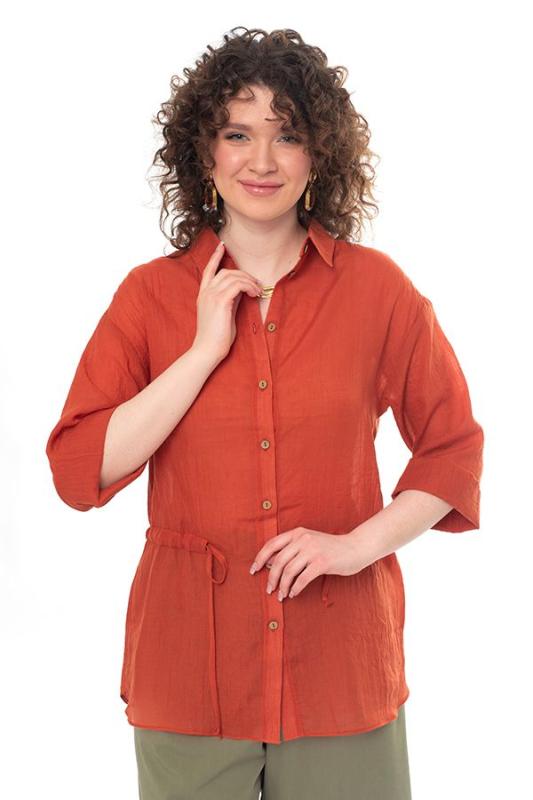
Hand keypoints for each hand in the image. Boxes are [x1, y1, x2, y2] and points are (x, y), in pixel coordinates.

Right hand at [192, 240, 262, 364]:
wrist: (207, 350)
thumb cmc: (216, 337)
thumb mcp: (224, 314)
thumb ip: (230, 300)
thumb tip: (242, 290)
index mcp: (203, 295)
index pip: (208, 270)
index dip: (216, 257)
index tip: (222, 246)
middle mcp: (206, 293)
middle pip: (226, 271)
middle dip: (243, 274)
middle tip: (256, 284)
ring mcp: (211, 296)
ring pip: (233, 276)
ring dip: (249, 281)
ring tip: (258, 291)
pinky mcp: (220, 301)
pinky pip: (238, 285)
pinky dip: (249, 287)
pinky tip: (255, 294)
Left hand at [249, 527, 363, 599]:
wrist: (355, 548)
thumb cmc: (330, 548)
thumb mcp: (309, 544)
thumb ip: (291, 550)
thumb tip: (269, 564)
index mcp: (297, 533)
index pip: (271, 544)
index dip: (259, 558)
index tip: (253, 570)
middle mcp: (303, 539)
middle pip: (278, 561)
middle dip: (271, 578)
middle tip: (269, 590)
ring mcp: (313, 550)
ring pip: (289, 571)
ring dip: (282, 586)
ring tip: (281, 595)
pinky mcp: (322, 562)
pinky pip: (302, 579)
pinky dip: (295, 588)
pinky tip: (294, 594)